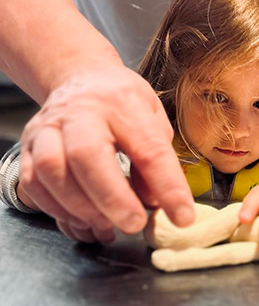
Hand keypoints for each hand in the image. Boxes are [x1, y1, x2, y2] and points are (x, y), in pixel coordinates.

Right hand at [18, 64, 194, 242]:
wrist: (81, 79)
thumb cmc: (123, 102)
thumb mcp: (154, 119)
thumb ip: (158, 159)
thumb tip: (155, 201)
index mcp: (123, 103)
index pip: (149, 147)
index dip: (167, 186)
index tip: (183, 215)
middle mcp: (79, 112)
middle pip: (87, 155)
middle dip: (112, 198)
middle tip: (134, 225)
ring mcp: (47, 128)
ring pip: (52, 171)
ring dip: (82, 208)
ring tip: (108, 227)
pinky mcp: (28, 148)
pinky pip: (34, 185)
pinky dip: (58, 210)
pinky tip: (83, 220)